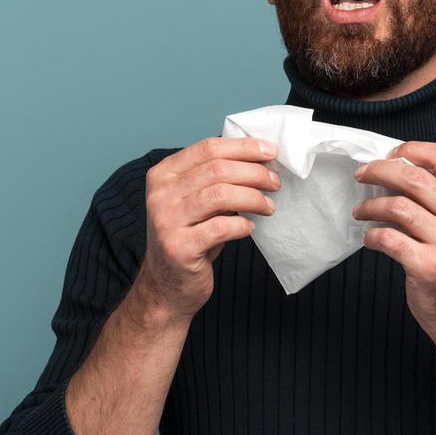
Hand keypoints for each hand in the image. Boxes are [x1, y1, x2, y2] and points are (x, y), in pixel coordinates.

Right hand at [137, 136, 280, 320]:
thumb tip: (260, 159)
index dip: (244, 148)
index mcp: (163, 175)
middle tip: (275, 182)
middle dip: (254, 173)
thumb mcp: (195, 201)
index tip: (271, 152)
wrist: (167, 286)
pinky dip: (242, 225)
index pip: (208, 148)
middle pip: (217, 169)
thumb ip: (215, 179)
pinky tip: (250, 227)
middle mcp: (160, 195)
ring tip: (268, 206)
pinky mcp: (179, 247)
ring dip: (253, 198)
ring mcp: (167, 221)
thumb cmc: (190, 238)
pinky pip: (221, 228)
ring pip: (221, 195)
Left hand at [351, 141, 435, 339]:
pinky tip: (370, 239)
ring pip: (397, 206)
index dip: (412, 149)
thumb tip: (394, 169)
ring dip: (370, 206)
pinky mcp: (428, 266)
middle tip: (361, 175)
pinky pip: (389, 239)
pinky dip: (372, 236)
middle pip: (414, 177)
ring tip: (360, 212)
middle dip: (380, 171)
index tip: (390, 155)